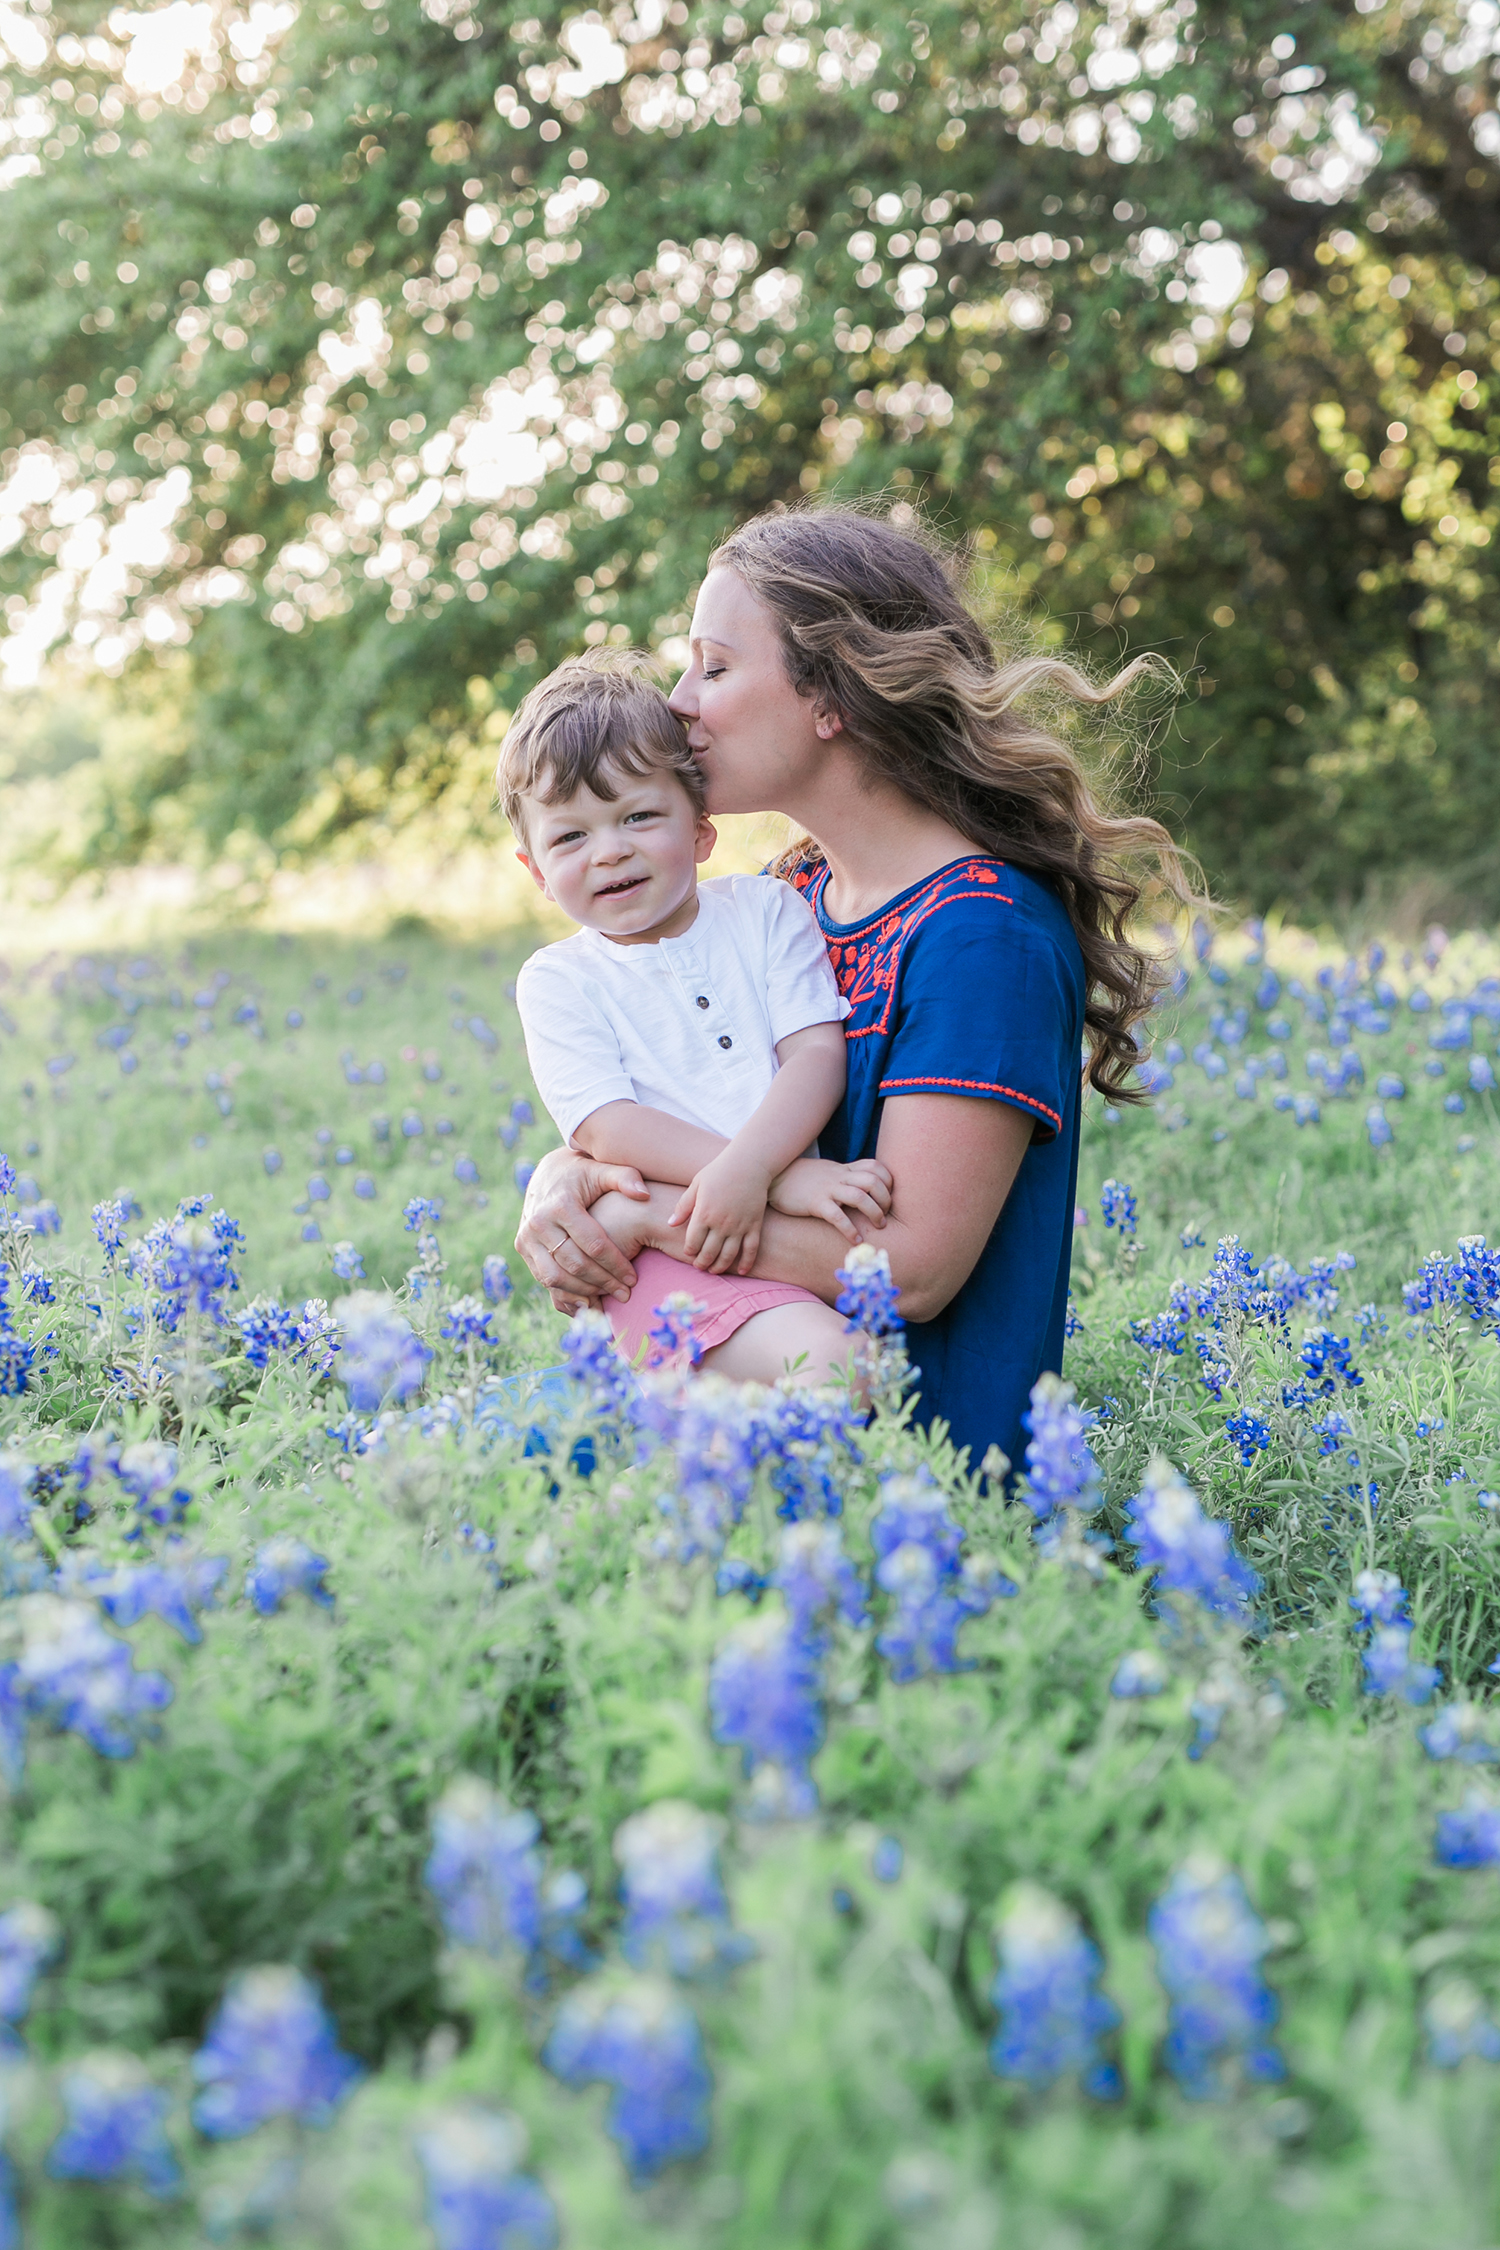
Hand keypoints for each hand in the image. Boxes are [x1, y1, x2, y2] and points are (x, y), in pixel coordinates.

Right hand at [515, 1147, 648, 1311]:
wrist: (548, 1173)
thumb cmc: (583, 1174)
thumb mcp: (603, 1170)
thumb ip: (625, 1177)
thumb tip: (644, 1193)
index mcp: (561, 1205)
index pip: (594, 1245)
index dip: (616, 1264)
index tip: (633, 1278)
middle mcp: (539, 1222)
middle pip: (575, 1264)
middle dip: (603, 1282)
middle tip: (625, 1293)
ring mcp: (526, 1236)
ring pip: (555, 1278)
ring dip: (584, 1292)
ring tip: (608, 1296)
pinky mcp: (522, 1247)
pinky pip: (543, 1278)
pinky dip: (565, 1292)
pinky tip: (588, 1298)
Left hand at [668, 1151, 771, 1275]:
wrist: (749, 1163)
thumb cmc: (719, 1171)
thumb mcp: (696, 1184)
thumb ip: (683, 1206)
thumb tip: (670, 1223)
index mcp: (703, 1213)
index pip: (692, 1242)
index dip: (689, 1251)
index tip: (689, 1253)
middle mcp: (721, 1223)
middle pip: (709, 1253)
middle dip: (702, 1263)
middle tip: (699, 1266)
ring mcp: (739, 1226)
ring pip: (728, 1255)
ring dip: (720, 1266)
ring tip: (714, 1270)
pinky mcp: (754, 1225)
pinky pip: (751, 1250)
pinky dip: (746, 1263)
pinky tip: (740, 1271)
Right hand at [768, 1156, 892, 1243]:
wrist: (774, 1179)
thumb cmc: (802, 1179)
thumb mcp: (827, 1172)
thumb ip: (845, 1176)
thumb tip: (863, 1189)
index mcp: (844, 1169)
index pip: (875, 1167)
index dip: (888, 1181)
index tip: (889, 1196)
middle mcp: (839, 1177)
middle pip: (873, 1181)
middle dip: (886, 1199)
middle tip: (886, 1215)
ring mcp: (828, 1189)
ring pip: (860, 1197)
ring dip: (874, 1213)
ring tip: (878, 1226)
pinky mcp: (815, 1203)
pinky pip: (837, 1216)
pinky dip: (850, 1230)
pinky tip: (856, 1240)